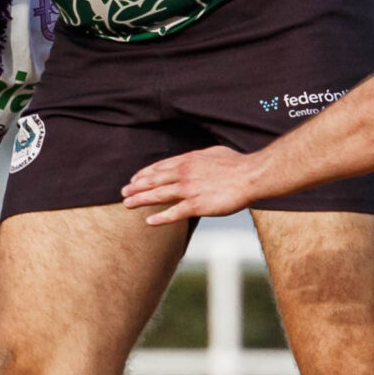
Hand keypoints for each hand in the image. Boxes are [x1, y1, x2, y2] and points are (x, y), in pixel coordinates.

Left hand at [121, 146, 262, 225]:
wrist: (250, 176)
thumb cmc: (237, 164)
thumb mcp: (213, 152)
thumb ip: (199, 157)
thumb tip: (195, 158)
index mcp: (188, 160)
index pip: (159, 167)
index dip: (144, 174)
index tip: (134, 179)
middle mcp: (184, 173)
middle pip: (154, 181)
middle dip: (136, 187)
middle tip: (123, 193)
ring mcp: (189, 190)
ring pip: (158, 195)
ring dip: (140, 200)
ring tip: (127, 205)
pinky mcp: (197, 205)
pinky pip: (174, 213)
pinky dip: (160, 218)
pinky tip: (149, 222)